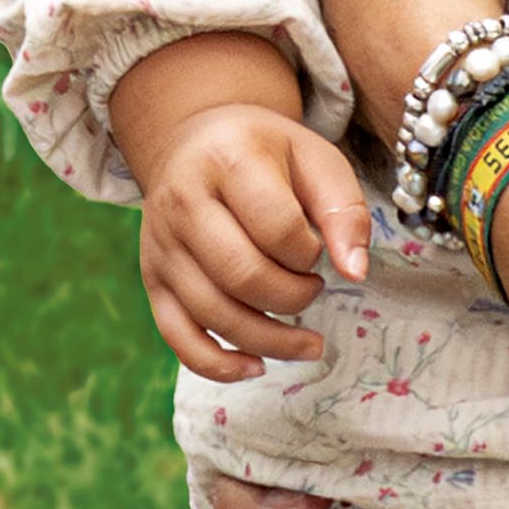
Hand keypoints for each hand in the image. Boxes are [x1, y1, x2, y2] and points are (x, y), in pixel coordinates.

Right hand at [136, 95, 379, 380]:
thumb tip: (355, 273)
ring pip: (214, 314)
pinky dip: (218, 365)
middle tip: (313, 288)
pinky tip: (257, 366)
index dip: (310, 252)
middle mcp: (182, 204)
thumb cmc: (263, 153)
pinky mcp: (153, 280)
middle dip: (294, 297)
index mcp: (227, 162)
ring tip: (308, 342)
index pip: (276, 228)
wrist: (193, 142)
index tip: (316, 248)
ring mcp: (161, 246)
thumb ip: (344, 210)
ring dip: (271, 340)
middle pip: (242, 276)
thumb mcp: (314, 158)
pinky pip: (178, 337)